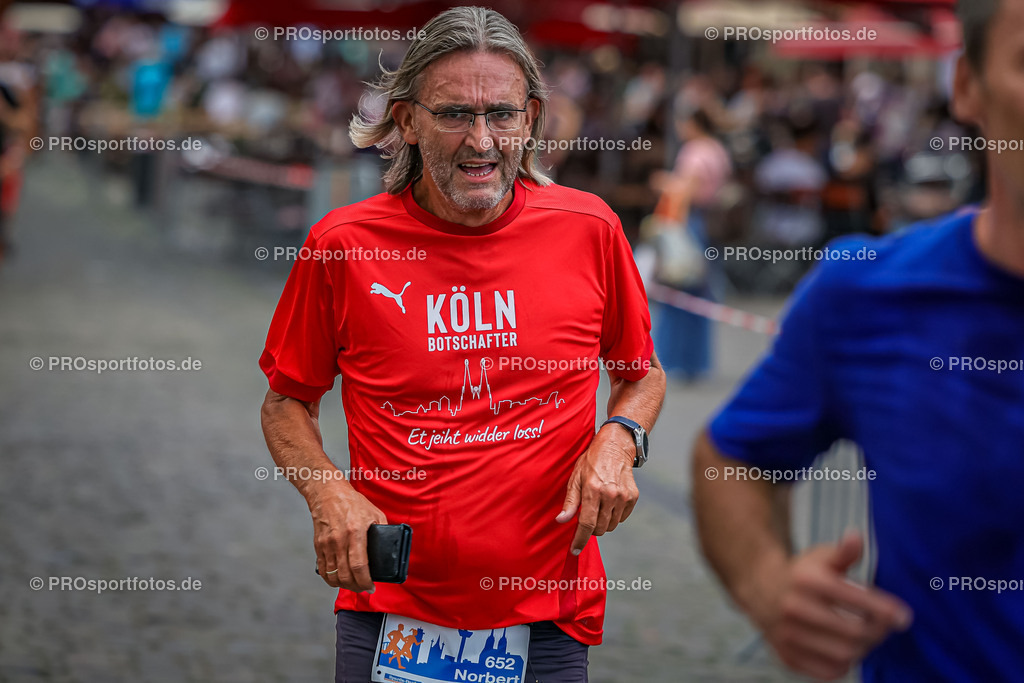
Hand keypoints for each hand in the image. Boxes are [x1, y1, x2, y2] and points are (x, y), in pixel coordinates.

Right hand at [306, 480, 387, 591]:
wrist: (327, 493)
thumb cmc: (352, 502)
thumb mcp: (375, 514)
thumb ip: (383, 531)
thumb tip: (390, 549)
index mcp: (356, 532)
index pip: (359, 565)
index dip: (365, 581)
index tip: (371, 586)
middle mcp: (340, 540)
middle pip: (345, 575)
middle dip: (356, 587)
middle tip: (364, 588)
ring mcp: (327, 544)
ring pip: (333, 575)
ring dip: (344, 585)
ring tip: (353, 585)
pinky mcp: (319, 546)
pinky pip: (323, 570)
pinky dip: (331, 579)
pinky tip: (339, 580)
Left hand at [556, 424, 638, 554]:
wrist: (615, 446)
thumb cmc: (592, 461)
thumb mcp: (575, 478)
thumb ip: (570, 502)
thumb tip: (562, 521)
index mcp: (592, 490)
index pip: (586, 524)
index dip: (579, 539)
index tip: (574, 550)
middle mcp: (610, 494)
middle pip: (599, 528)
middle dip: (591, 529)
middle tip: (586, 518)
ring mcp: (623, 496)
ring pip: (611, 525)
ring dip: (603, 522)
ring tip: (598, 506)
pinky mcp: (633, 497)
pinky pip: (622, 518)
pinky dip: (614, 516)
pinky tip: (609, 503)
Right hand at [750, 532, 912, 680]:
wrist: (762, 591)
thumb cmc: (802, 575)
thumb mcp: (821, 557)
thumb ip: (843, 552)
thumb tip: (857, 537)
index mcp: (806, 580)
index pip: (854, 599)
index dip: (884, 610)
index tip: (904, 616)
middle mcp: (793, 608)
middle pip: (855, 632)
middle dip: (878, 631)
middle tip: (885, 626)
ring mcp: (788, 634)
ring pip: (845, 654)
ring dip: (863, 648)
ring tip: (865, 635)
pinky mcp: (788, 656)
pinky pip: (829, 671)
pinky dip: (845, 663)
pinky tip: (846, 648)